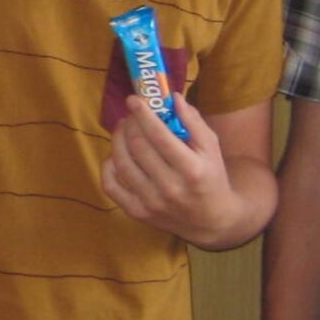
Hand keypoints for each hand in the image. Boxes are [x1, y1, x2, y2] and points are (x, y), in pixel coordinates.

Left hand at [103, 95, 242, 247]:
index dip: (143, 114)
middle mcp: (170, 188)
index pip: (159, 136)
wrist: (211, 221)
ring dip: (117, 139)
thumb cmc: (211, 178)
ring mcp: (151, 203)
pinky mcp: (137, 213)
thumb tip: (173, 97)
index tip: (133, 99)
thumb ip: (193, 122)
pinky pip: (110, 185)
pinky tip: (116, 154)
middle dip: (130, 123)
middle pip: (137, 146)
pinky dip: (108, 165)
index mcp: (192, 170)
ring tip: (122, 128)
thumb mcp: (211, 149)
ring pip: (122, 162)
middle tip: (131, 114)